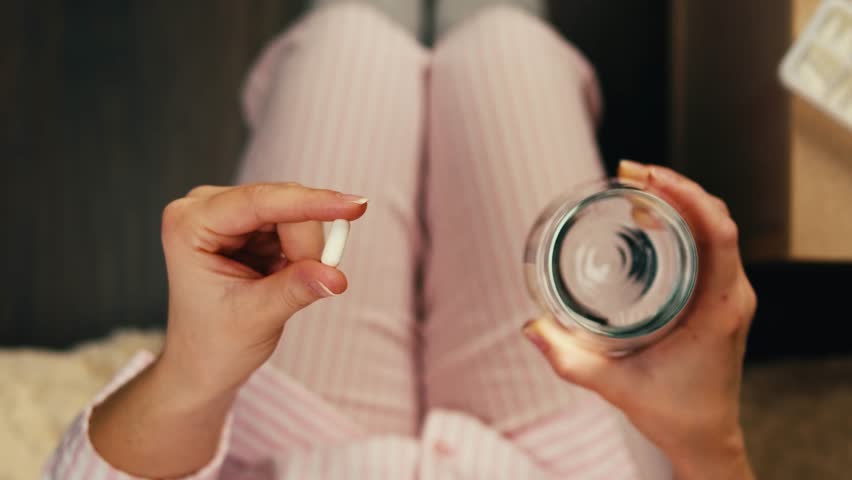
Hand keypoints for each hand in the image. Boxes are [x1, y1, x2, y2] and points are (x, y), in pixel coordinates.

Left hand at [90, 183, 366, 476]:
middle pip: (284, 205)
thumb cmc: (214, 343)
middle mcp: (205, 208)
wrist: (203, 363)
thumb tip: (337, 274)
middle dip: (306, 246)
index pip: (259, 201)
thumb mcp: (256, 318)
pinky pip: (297, 225)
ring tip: (281, 288)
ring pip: (296, 214)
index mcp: (189, 224)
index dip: (311, 203)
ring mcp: (229, 213)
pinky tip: (282, 276)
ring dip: (305, 252)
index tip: (355, 206)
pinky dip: (302, 254)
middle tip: (313, 283)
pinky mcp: (250, 223)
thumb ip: (296, 289)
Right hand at [523, 161, 756, 479]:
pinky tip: (652, 218)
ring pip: (715, 228)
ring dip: (681, 201)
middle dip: (676, 188)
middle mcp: (732, 294)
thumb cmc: (673, 413)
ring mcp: (729, 294)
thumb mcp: (615, 387)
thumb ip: (568, 360)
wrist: (703, 436)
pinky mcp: (720, 297)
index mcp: (719, 309)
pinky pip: (711, 245)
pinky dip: (685, 221)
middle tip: (632, 174)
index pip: (719, 234)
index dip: (687, 196)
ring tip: (637, 188)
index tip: (650, 178)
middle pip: (717, 219)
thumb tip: (531, 328)